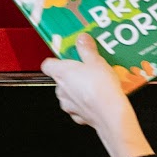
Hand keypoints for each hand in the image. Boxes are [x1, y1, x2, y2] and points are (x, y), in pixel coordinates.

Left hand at [43, 34, 152, 156]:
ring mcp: (68, 104)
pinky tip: (98, 97)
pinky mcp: (77, 116)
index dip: (55, 60)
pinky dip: (86, 102)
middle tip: (88, 67)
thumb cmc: (100, 88)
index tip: (66, 56)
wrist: (109, 113)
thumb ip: (86, 49)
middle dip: (73, 73)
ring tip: (96, 82)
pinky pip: (78, 106)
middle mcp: (60, 90)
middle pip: (60, 79)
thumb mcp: (96, 61)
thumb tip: (81, 39)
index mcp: (61, 73)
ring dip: (79, 88)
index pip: (47, 65)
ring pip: (69, 93)